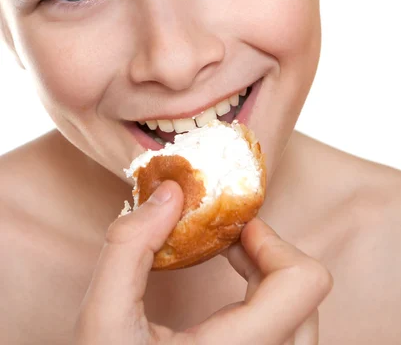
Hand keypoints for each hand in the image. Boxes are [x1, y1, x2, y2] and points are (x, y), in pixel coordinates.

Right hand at [74, 181, 332, 343]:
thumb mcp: (103, 320)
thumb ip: (129, 246)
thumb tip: (171, 191)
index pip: (304, 284)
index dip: (273, 242)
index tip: (233, 228)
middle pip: (308, 298)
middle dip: (269, 255)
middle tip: (225, 238)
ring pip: (303, 318)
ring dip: (271, 276)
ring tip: (227, 256)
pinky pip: (291, 333)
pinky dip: (270, 301)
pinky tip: (234, 291)